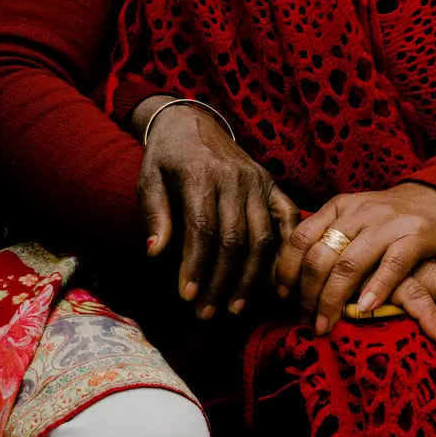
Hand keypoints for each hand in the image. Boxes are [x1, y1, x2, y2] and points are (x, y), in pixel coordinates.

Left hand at [134, 96, 298, 317]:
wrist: (192, 123)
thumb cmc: (165, 158)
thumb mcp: (148, 180)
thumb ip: (154, 215)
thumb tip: (154, 254)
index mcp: (200, 174)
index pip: (202, 229)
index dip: (196, 266)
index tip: (187, 297)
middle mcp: (234, 178)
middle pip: (234, 240)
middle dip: (221, 282)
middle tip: (207, 313)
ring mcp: (258, 182)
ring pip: (262, 238)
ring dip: (250, 278)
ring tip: (234, 307)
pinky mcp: (273, 185)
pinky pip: (286, 222)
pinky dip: (283, 254)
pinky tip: (272, 284)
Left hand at [274, 183, 435, 331]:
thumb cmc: (391, 221)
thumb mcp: (355, 221)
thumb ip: (329, 240)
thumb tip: (295, 280)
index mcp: (338, 207)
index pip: (299, 237)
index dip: (286, 270)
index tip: (283, 297)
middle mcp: (359, 212)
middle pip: (320, 256)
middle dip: (307, 294)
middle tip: (306, 320)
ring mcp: (388, 222)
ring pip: (349, 263)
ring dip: (333, 299)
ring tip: (326, 324)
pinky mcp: (418, 234)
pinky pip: (393, 264)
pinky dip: (376, 288)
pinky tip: (365, 309)